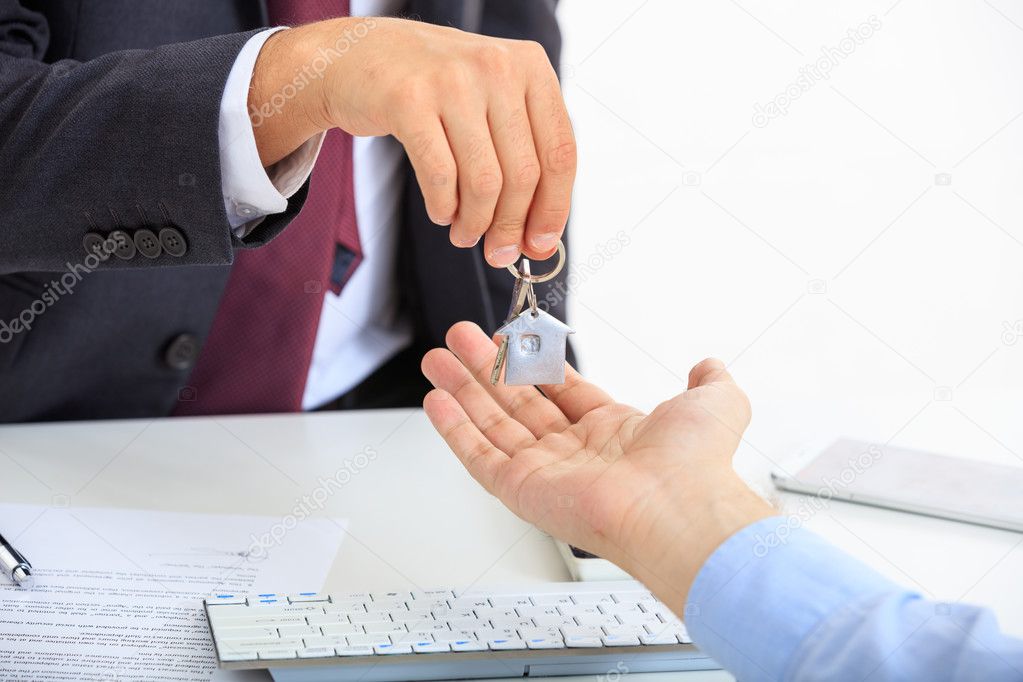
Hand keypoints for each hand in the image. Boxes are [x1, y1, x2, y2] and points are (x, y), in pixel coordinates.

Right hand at [250, 18, 575, 265]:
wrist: (358, 54)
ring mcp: (452, 80)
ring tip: (464, 235)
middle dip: (511, 227)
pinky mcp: (409, 100)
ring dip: (475, 223)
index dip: (553, 209)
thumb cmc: (434, 87)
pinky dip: (443, 208)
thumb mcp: (491, 100)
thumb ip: (522, 156)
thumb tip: (541, 238)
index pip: (560, 153)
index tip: (541, 244)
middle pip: (523, 175)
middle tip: (498, 252)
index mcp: (530, 66)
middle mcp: (496, 66)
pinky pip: (440, 177)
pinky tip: (441, 213)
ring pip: (484, 182)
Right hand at [421, 322, 774, 610]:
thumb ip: (708, 379)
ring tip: (437, 357)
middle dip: (486, 368)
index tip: (510, 338)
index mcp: (611, 432)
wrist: (675, 507)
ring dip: (462, 389)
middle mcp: (574, 452)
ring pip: (492, 424)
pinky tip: (436, 400)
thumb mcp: (715, 402)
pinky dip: (454, 429)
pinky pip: (477, 455)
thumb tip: (708, 364)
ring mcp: (544, 472)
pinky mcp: (520, 490)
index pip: (560, 391)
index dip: (533, 363)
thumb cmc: (695, 464)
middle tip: (459, 339)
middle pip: (518, 403)